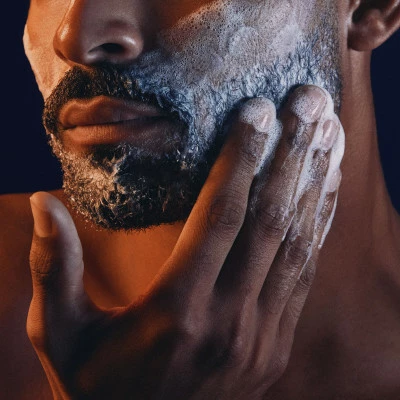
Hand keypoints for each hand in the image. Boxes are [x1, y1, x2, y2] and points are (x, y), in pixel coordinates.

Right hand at [27, 85, 343, 399]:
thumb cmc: (98, 387)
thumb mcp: (60, 334)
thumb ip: (55, 270)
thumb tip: (42, 204)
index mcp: (176, 313)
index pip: (220, 217)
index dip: (240, 159)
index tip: (256, 112)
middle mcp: (229, 323)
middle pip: (269, 222)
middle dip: (290, 157)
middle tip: (308, 105)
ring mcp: (260, 338)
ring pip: (296, 245)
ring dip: (314, 184)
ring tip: (327, 135)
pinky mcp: (274, 346)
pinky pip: (303, 276)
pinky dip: (316, 228)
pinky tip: (324, 191)